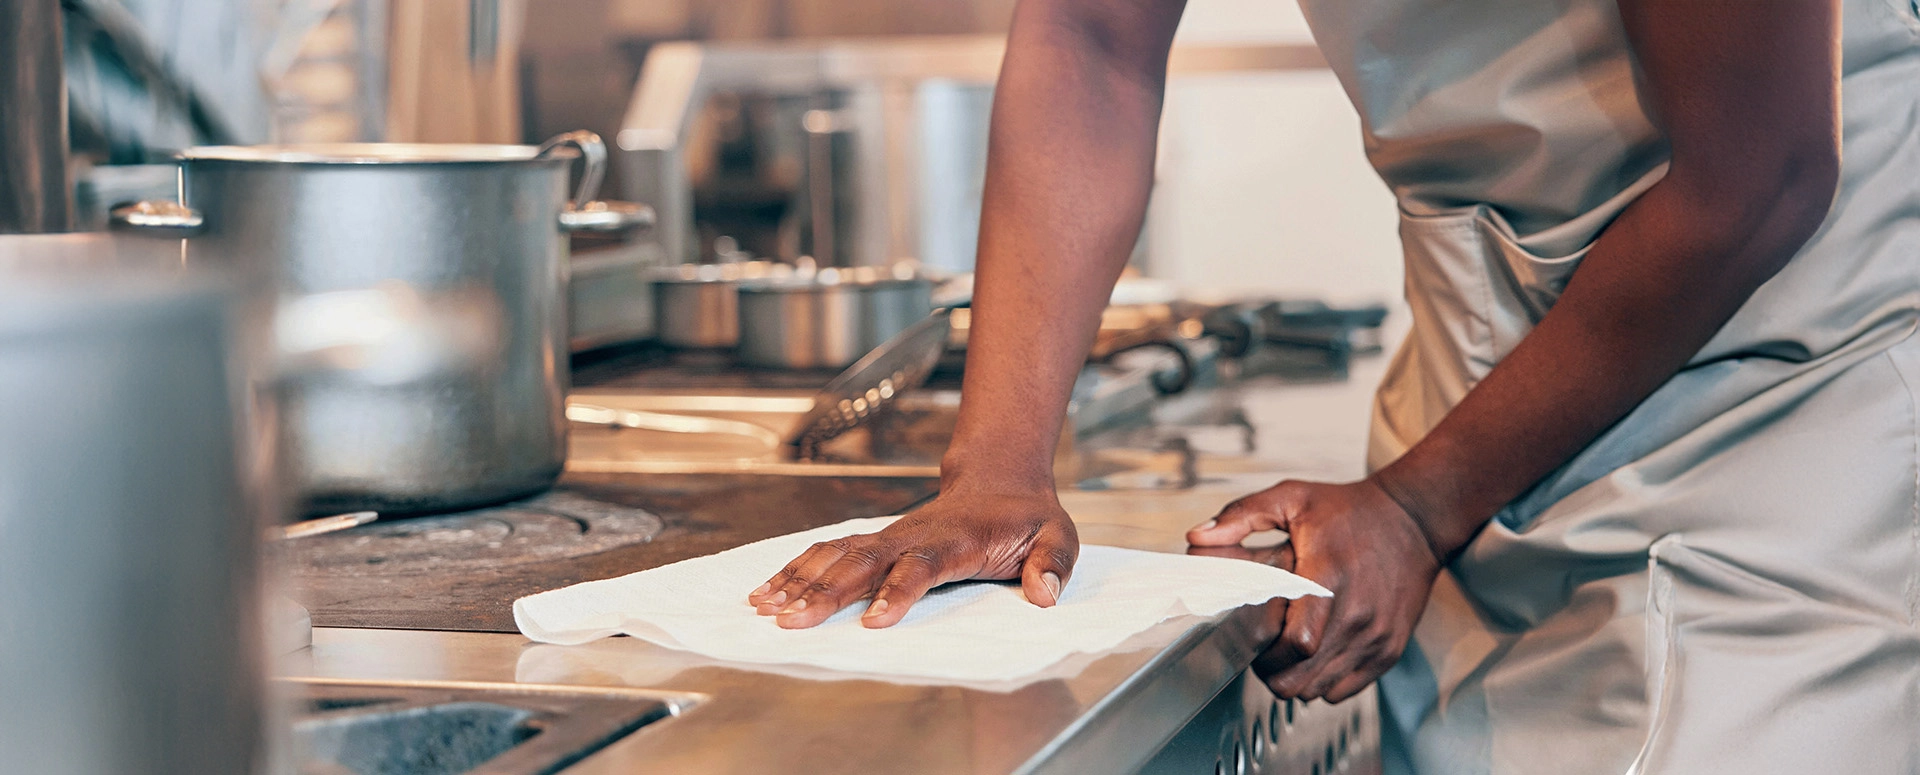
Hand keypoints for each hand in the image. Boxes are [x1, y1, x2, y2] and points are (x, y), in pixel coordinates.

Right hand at [746, 488, 1078, 628]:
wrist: (1002, 480)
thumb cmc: (1028, 517)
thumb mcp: (1058, 536)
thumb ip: (1053, 564)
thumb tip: (1045, 594)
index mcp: (958, 540)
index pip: (920, 566)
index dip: (897, 592)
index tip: (873, 620)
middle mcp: (915, 535)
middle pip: (863, 562)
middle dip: (825, 592)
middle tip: (792, 622)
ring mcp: (891, 536)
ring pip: (837, 554)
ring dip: (800, 580)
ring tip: (765, 607)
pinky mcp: (877, 541)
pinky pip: (830, 552)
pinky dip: (796, 569)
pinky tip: (768, 590)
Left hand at [1187, 479, 1440, 702]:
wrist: (1415, 520)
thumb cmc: (1351, 510)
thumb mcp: (1293, 498)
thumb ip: (1243, 516)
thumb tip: (1197, 537)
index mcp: (1328, 578)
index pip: (1296, 643)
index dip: (1266, 652)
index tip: (1254, 639)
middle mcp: (1356, 614)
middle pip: (1302, 677)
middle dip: (1273, 672)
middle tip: (1265, 651)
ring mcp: (1376, 636)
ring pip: (1321, 691)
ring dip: (1298, 679)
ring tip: (1290, 653)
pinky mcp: (1390, 649)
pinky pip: (1346, 690)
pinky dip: (1325, 682)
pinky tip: (1317, 655)